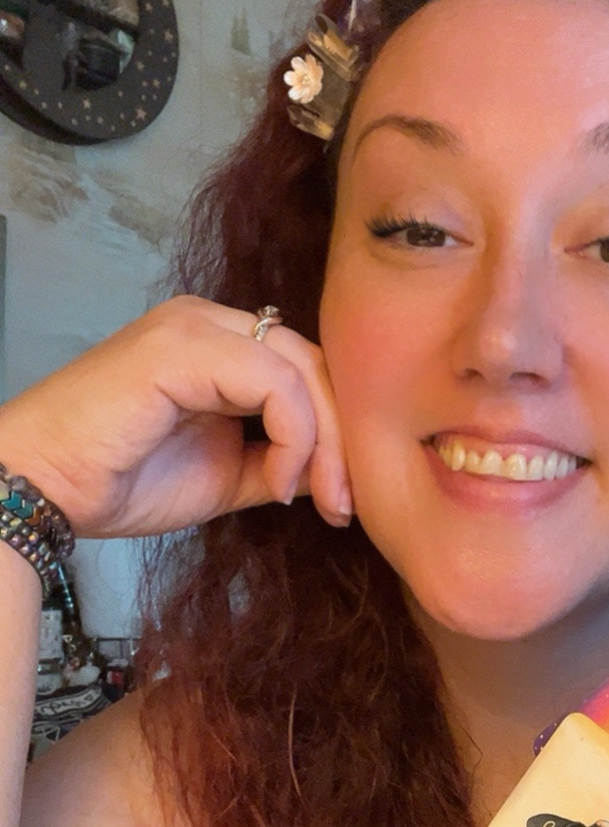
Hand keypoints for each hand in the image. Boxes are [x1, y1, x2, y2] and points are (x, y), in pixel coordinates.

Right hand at [0, 296, 351, 536]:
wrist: (45, 487)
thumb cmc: (120, 482)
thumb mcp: (226, 476)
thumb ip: (278, 461)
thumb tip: (332, 472)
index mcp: (220, 344)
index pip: (306, 370)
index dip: (336, 431)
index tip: (342, 501)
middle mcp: (211, 322)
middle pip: (314, 363)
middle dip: (342, 438)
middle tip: (344, 504)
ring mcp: (196, 327)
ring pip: (301, 368)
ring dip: (325, 441)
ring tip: (319, 498)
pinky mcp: (183, 346)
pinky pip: (272, 380)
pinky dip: (294, 435)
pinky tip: (279, 482)